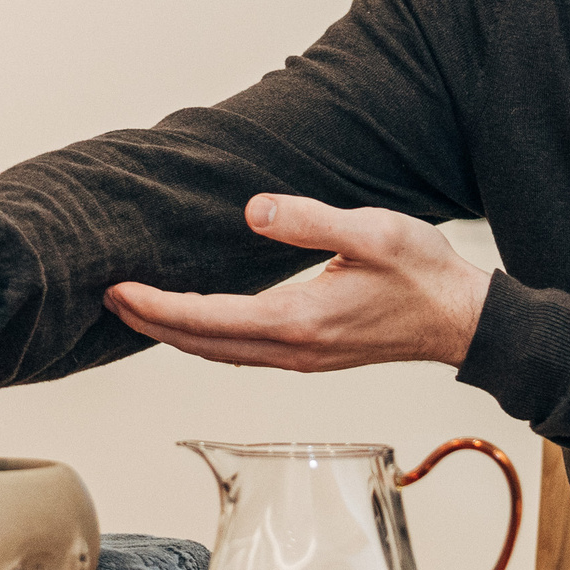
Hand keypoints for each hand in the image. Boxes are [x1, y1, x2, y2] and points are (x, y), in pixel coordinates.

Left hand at [104, 194, 490, 371]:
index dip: (156, 306)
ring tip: (137, 310)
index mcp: (298, 321)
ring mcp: (302, 358)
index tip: (117, 289)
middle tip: (107, 299)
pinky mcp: (311, 354)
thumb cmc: (422, 273)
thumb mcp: (372, 231)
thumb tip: (254, 211)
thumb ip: (311, 221)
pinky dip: (205, 339)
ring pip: (219, 353)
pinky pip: (241, 352)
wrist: (461, 320)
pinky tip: (197, 324)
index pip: (206, 320)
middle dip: (150, 322)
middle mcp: (293, 349)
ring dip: (174, 334)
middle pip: (201, 344)